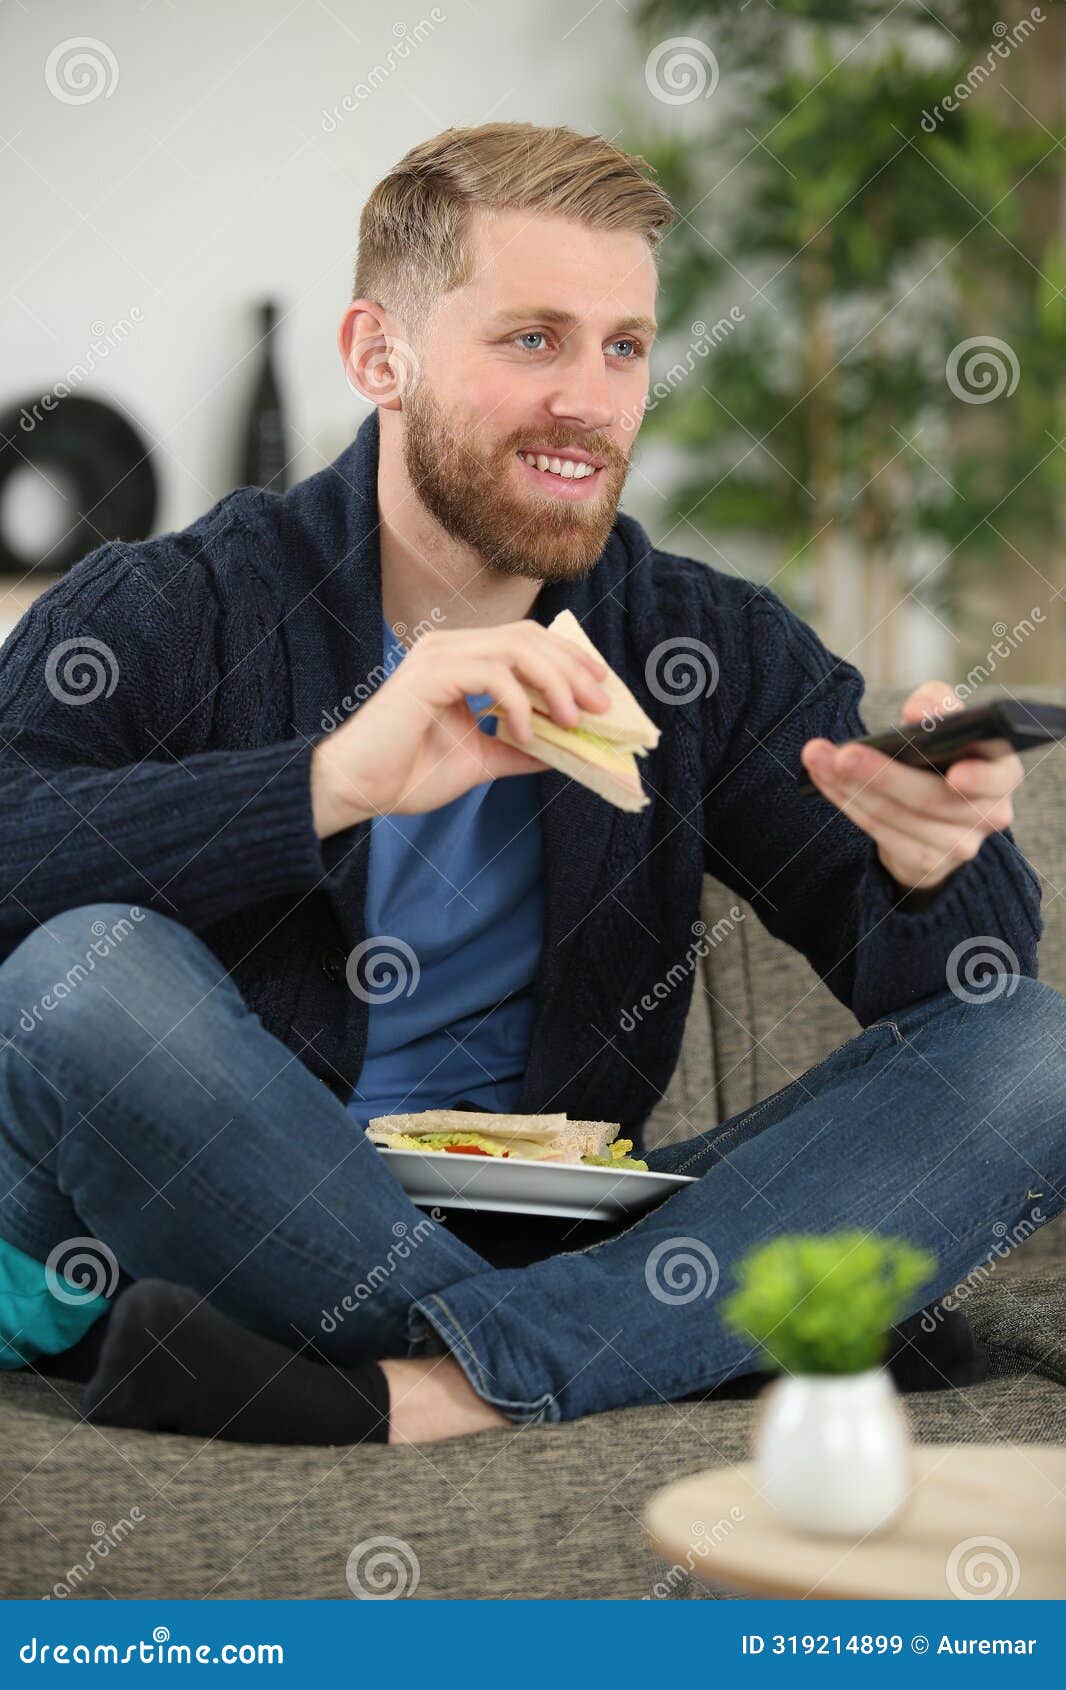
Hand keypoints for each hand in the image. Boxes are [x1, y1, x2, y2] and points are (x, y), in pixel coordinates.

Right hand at [310, 620, 610, 835]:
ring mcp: (439, 655)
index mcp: (461, 659)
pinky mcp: (429, 674)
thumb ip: (520, 748)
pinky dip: (518, 703)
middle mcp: (451, 646)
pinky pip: (491, 675)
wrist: (358, 789)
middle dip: (573, 670)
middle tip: (601, 706)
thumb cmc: (407, 773)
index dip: (569, 660)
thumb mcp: (481, 758)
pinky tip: (526, 734)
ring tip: (570, 722)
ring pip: (516, 649)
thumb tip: (565, 749)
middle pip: (530, 637)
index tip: (601, 690)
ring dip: (554, 685)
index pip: (527, 640)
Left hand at [799, 679, 1023, 896]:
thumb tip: (921, 710)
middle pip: (933, 798)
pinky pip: (882, 833)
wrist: (933, 813)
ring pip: (899, 816)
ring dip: (852, 788)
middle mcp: (990, 813)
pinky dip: (848, 804)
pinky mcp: (926, 864)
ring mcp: (959, 845)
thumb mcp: (946, 722)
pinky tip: (824, 781)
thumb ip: (938, 704)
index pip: (999, 775)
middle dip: (883, 774)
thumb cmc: (942, 754)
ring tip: (818, 759)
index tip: (955, 774)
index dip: (980, 778)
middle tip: (843, 755)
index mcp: (1002, 772)